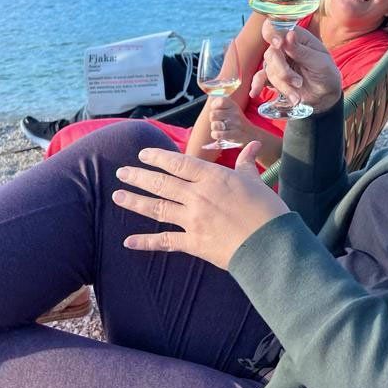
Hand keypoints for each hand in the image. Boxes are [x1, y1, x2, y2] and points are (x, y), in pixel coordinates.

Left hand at [112, 143, 288, 269]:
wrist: (269, 243)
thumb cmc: (266, 210)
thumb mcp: (255, 181)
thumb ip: (246, 163)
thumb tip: (253, 144)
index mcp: (212, 177)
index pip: (178, 163)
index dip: (158, 157)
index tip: (142, 154)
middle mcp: (197, 196)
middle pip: (161, 184)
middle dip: (139, 177)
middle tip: (121, 172)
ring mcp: (193, 220)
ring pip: (157, 208)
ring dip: (135, 202)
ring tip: (118, 196)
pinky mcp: (194, 243)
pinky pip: (165, 241)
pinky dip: (146, 242)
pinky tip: (129, 241)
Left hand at [205, 96, 255, 149]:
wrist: (250, 133)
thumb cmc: (236, 120)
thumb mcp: (231, 109)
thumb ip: (220, 104)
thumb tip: (210, 100)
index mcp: (233, 105)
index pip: (220, 101)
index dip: (214, 106)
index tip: (216, 110)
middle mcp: (235, 113)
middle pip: (213, 115)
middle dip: (213, 119)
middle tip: (218, 121)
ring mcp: (235, 124)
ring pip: (214, 125)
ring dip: (214, 128)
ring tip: (220, 128)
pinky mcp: (234, 134)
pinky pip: (216, 134)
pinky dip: (215, 135)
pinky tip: (220, 134)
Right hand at [251, 21, 341, 112]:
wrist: (325, 96)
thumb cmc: (326, 73)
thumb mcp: (319, 62)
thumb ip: (301, 50)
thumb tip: (289, 35)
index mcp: (297, 36)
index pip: (277, 28)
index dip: (273, 34)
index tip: (278, 44)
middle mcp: (284, 47)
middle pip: (271, 53)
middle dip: (283, 71)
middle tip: (299, 82)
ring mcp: (278, 62)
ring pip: (269, 69)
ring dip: (283, 84)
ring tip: (297, 96)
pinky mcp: (273, 76)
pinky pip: (260, 78)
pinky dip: (257, 85)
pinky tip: (254, 92)